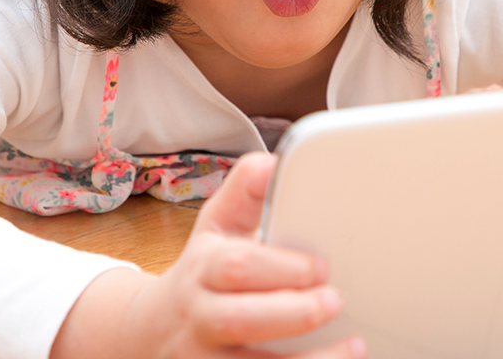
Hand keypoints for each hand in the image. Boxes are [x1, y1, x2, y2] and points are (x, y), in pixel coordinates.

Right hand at [52, 152, 364, 358]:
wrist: (150, 333)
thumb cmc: (201, 276)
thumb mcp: (214, 230)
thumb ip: (244, 194)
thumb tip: (272, 163)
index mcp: (203, 271)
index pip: (235, 267)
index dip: (279, 267)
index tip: (321, 266)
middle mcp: (199, 318)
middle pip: (239, 319)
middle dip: (292, 313)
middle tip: (335, 301)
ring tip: (352, 350)